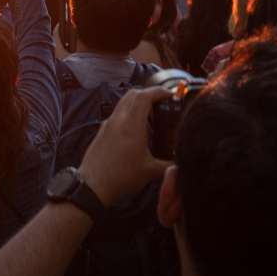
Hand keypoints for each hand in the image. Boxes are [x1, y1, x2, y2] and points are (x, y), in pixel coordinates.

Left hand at [78, 86, 173, 205]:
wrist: (93, 184)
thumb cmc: (121, 176)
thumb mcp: (150, 171)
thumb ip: (170, 165)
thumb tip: (184, 163)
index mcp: (131, 125)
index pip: (144, 97)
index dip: (159, 91)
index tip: (171, 94)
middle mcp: (118, 120)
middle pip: (133, 95)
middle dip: (149, 94)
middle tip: (163, 102)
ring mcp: (108, 124)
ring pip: (123, 103)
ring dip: (138, 103)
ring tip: (153, 116)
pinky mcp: (103, 131)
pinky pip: (118, 114)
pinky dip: (129, 113)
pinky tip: (139, 128)